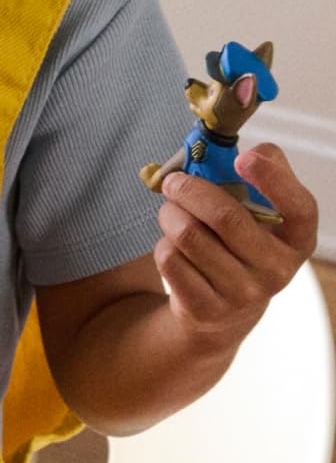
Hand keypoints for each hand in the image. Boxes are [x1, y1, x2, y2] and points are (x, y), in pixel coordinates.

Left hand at [154, 144, 317, 346]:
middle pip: (225, 217)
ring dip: (170, 215)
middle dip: (190, 190)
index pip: (298, 208)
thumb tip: (258, 151)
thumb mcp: (263, 214)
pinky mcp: (206, 309)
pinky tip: (172, 245)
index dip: (273, 180)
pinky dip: (163, 244)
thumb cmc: (242, 244)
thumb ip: (266, 174)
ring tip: (170, 211)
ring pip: (189, 236)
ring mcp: (242, 294)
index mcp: (298, 240)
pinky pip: (170, 260)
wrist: (224, 311)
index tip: (243, 157)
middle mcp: (277, 270)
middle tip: (173, 181)